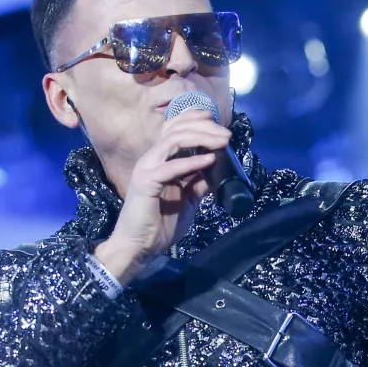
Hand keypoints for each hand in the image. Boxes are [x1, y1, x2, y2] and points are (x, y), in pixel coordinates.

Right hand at [93, 110, 231, 284]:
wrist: (140, 246)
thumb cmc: (160, 225)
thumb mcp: (189, 201)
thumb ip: (199, 184)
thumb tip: (217, 170)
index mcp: (160, 160)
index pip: (175, 128)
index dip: (196, 120)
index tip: (218, 123)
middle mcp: (152, 159)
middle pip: (177, 128)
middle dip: (205, 127)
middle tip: (227, 134)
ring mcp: (147, 167)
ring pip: (173, 140)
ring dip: (201, 138)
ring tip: (222, 142)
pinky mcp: (146, 181)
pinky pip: (171, 166)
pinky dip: (192, 162)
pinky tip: (209, 161)